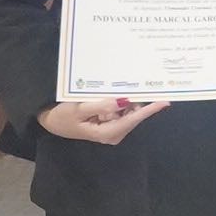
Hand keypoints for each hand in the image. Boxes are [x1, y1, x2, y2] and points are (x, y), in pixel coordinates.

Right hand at [38, 95, 167, 146]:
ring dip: (125, 99)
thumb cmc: (62, 116)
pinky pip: (121, 110)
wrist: (51, 121)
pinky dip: (120, 101)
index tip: (164, 102)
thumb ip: (102, 105)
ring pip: (128, 110)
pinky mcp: (111, 123)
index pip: (133, 119)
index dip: (149, 110)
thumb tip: (123, 101)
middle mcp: (115, 133)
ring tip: (111, 89)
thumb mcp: (79, 109)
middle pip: (133, 114)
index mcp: (108, 132)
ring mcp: (113, 128)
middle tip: (135, 82)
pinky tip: (110, 94)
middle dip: (135, 99)